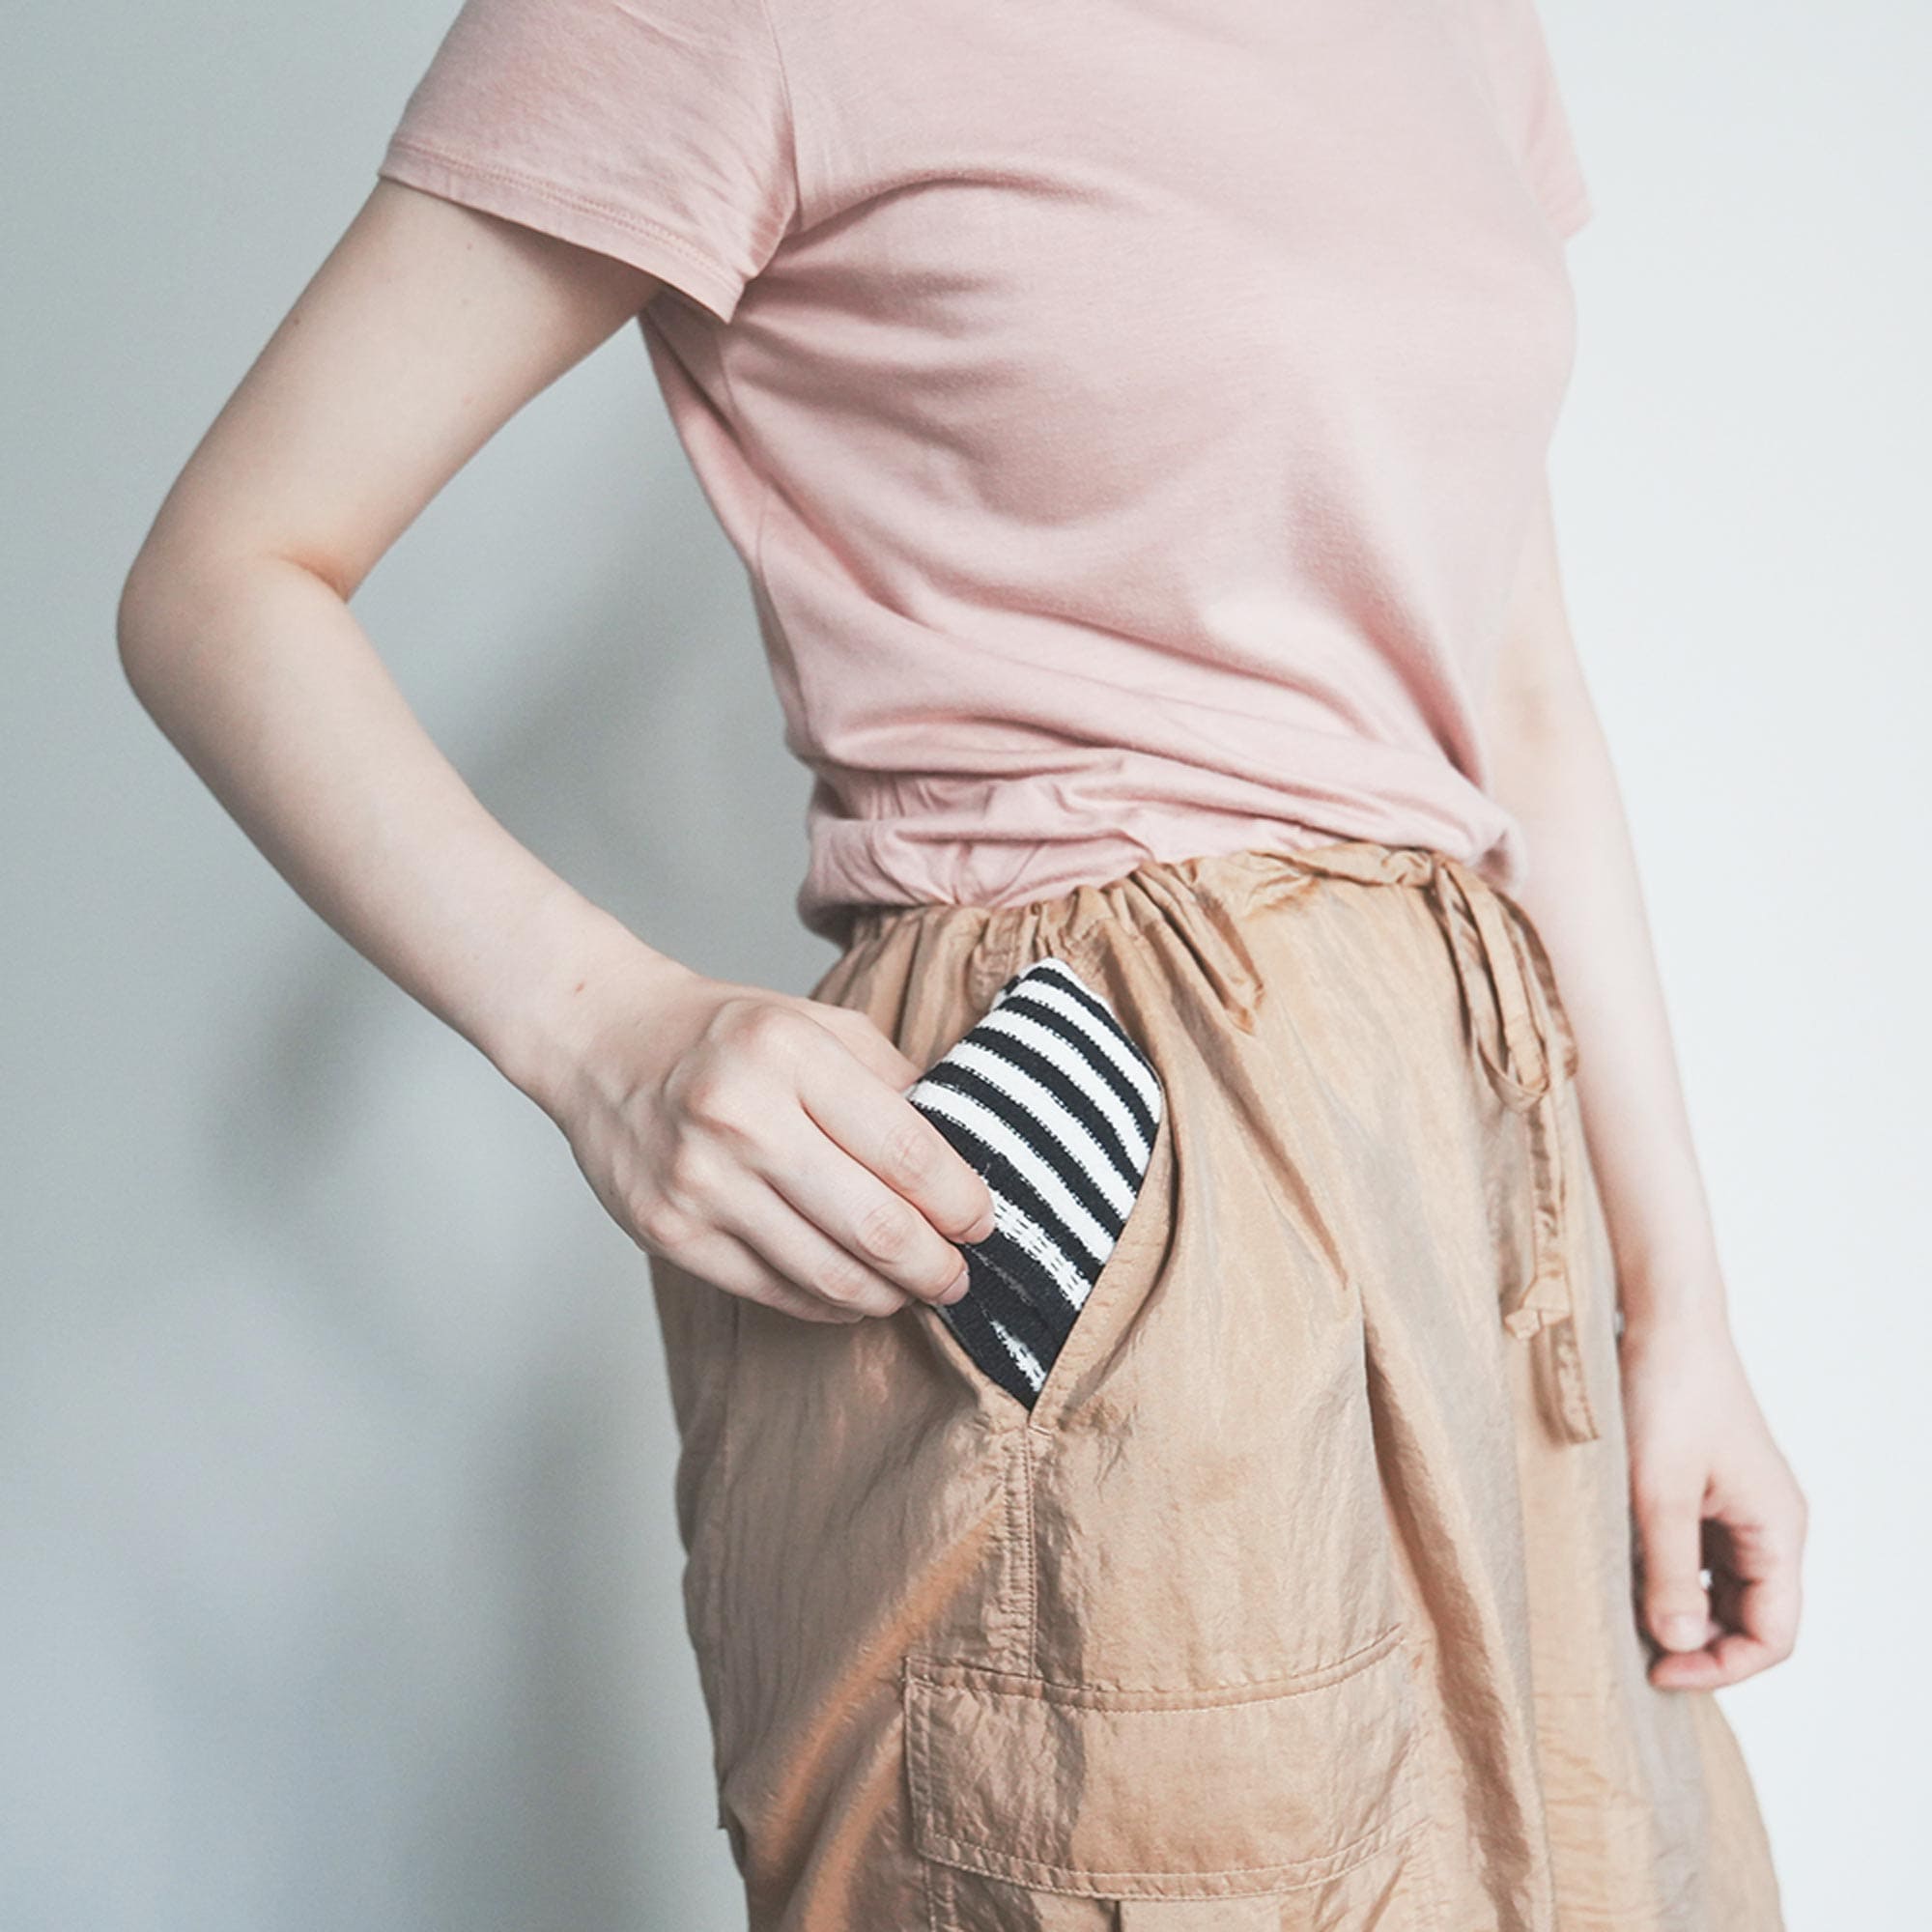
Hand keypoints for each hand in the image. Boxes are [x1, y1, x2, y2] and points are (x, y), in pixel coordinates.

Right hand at [540, 953, 996, 1324]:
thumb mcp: (818, 1023)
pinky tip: (850, 1292)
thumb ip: (892, 1081)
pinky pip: (772, 1291)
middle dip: (935, 1265)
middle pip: (875, 1224)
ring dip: (886, 1294)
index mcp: (790, 1053)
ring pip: (827, 1273)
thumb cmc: (724, 1033)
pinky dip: (825, 1302)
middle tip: (959, 1276)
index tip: (982, 1223)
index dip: (960, 1201)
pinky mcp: (668, 1231)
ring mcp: (699, 1181)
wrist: (602, 1042)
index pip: (908, 1150)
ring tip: (911, 1290)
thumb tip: (966, 1154)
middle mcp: (742, 1117)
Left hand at [1618, 1310, 1806, 1689]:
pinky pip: (1699, 1550)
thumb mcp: (1658, 1489)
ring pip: (1721, 1585)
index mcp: (1778, 1529)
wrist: (1663, 1318)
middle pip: (1749, 1616)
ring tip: (1619, 1604)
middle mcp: (1771, 1523)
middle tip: (1629, 1643)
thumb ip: (1670, 1569)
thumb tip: (1677, 1645)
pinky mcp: (1711, 1487)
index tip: (1654, 1669)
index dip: (1718, 1666)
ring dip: (1676, 1604)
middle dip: (1695, 1640)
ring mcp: (1742, 1505)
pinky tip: (1621, 1564)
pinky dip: (1666, 1567)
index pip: (1773, 1636)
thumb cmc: (1665, 1391)